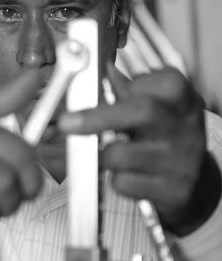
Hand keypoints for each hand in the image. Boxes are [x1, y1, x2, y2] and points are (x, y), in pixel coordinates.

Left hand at [58, 64, 220, 235]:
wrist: (195, 182)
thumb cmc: (164, 134)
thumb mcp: (157, 107)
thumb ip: (127, 89)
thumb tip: (98, 70)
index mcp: (182, 100)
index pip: (162, 81)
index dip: (130, 84)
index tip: (106, 85)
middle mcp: (185, 128)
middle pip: (142, 111)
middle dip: (97, 116)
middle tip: (66, 123)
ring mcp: (182, 161)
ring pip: (123, 154)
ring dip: (102, 154)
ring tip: (105, 152)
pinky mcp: (173, 191)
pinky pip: (124, 183)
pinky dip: (115, 180)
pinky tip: (125, 174)